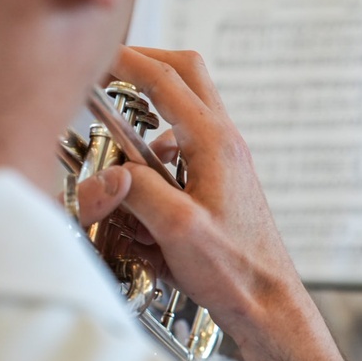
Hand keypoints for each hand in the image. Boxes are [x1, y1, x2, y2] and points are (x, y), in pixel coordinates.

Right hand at [89, 46, 358, 360]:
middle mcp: (224, 141)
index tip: (94, 60)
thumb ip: (138, 193)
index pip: (166, 79)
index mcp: (215, 143)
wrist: (267, 300)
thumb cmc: (236, 269)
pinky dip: (155, 156)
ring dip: (148, 116)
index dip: (126, 61)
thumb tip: (108, 172)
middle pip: (186, 73)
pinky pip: (183, 148)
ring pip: (184, 109)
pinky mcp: (220, 178)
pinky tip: (141, 197)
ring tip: (118, 149)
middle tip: (109, 70)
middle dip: (145, 63)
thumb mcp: (178, 231)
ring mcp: (225, 158)